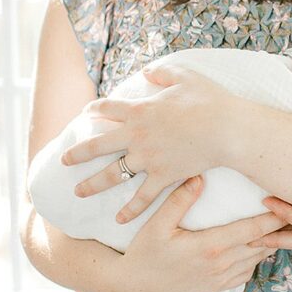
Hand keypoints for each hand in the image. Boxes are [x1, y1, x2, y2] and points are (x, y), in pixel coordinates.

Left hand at [61, 64, 233, 222]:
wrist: (227, 129)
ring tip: (78, 192)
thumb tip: (146, 72)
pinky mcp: (163, 176)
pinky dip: (130, 210)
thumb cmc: (210, 100)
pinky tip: (119, 219)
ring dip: (93, 185)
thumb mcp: (185, 76)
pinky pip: (142, 197)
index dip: (95, 109)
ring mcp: (148, 158)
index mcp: (140, 110)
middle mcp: (137, 136)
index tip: (86, 112)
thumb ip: (162, 73)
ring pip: (113, 175)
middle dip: (78, 154)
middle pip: (98, 146)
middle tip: (64, 161)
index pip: (108, 109)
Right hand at [118, 175, 281, 291]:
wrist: (136, 286)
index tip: (290, 202)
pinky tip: (260, 242)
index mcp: (211, 247)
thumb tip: (199, 176)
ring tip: (285, 221)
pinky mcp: (219, 286)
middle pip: (263, 243)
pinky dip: (258, 256)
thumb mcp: (157, 224)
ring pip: (259, 258)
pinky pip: (248, 270)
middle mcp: (222, 264)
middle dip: (281, 227)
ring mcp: (222, 278)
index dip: (275, 217)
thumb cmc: (146, 251)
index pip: (254, 229)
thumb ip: (180, 200)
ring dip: (272, 241)